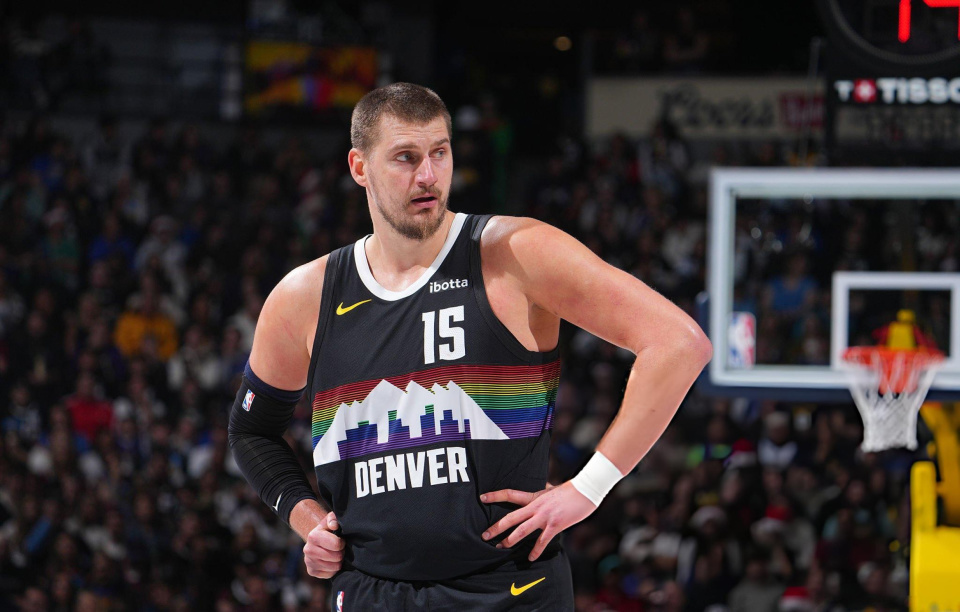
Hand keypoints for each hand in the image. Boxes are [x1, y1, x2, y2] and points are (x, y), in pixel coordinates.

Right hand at [303, 512, 343, 578]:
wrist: (317, 540)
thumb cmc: (327, 529)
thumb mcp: (330, 520)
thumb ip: (333, 518)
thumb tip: (334, 525)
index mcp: (313, 536)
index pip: (336, 544)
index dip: (342, 543)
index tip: (340, 540)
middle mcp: (308, 550)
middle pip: (336, 557)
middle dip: (341, 553)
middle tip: (339, 549)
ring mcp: (308, 562)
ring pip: (334, 567)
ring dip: (338, 561)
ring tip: (335, 554)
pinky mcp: (311, 571)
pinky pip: (329, 574)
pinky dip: (333, 569)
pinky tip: (331, 562)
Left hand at [480, 481, 596, 560]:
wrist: (585, 491)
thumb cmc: (570, 490)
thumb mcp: (552, 488)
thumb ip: (545, 489)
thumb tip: (544, 486)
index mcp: (534, 497)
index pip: (510, 494)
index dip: (495, 496)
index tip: (482, 498)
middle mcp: (536, 507)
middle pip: (511, 517)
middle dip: (496, 527)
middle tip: (484, 535)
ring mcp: (544, 517)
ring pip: (522, 531)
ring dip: (510, 540)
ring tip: (501, 547)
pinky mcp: (555, 526)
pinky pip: (542, 541)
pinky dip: (535, 551)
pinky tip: (530, 558)